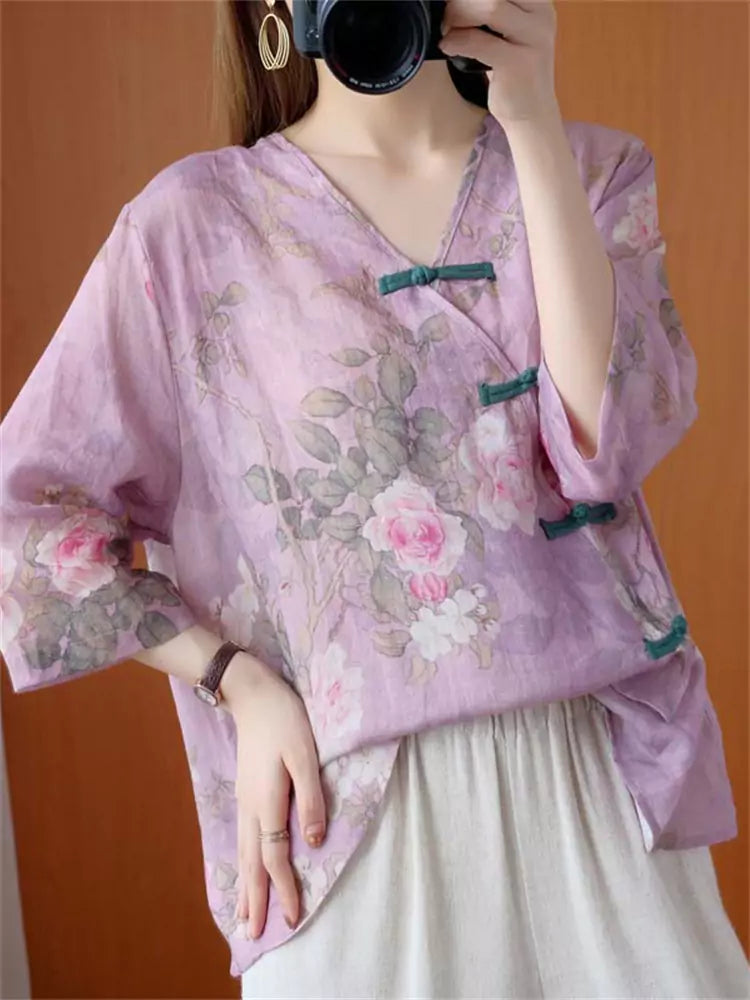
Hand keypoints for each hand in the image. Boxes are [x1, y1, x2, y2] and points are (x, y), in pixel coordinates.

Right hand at [221, 652, 326, 936]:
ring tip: (242, 915)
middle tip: (254, 935)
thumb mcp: (306, 754)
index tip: (292, 917)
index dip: (284, 888)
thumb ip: (311, 798)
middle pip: (251, 863)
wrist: (251, 693)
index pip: (275, 857)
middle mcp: (250, 807)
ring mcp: (244, 800)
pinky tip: (243, 869)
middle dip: (254, 900)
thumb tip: (313, 842)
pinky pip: (241, 839)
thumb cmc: (285, 719)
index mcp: (267, 801)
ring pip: (242, 853)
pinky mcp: (244, 791)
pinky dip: (242, 863)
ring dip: (244, 886)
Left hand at [439, 0, 558, 127]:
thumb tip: (452, 0)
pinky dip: (456, 41)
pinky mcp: (519, 63)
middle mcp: (542, 13)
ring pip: (490, 6)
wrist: (532, 113)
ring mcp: (534, 37)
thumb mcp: (507, 31)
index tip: (452, 3)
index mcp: (538, 0)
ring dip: (458, 15)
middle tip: (447, 15)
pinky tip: (448, 46)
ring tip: (448, 30)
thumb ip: (490, 10)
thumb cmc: (513, 71)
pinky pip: (479, 41)